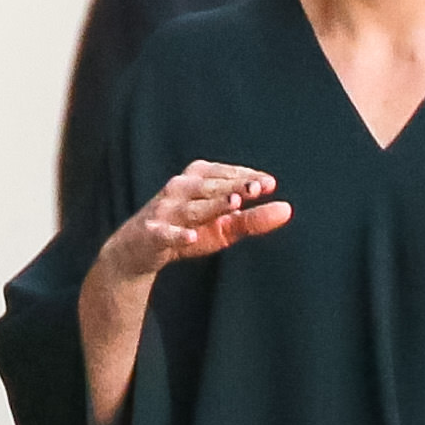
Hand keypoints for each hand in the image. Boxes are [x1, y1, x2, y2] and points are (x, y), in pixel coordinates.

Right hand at [80, 161, 291, 424]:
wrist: (136, 251)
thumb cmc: (187, 232)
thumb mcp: (222, 227)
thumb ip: (253, 219)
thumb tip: (288, 209)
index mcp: (197, 180)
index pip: (225, 174)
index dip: (245, 176)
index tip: (269, 183)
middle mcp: (179, 190)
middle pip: (210, 186)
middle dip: (234, 186)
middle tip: (258, 188)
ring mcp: (163, 211)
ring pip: (191, 206)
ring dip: (211, 204)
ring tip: (234, 204)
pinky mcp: (150, 233)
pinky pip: (164, 233)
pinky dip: (177, 235)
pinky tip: (192, 238)